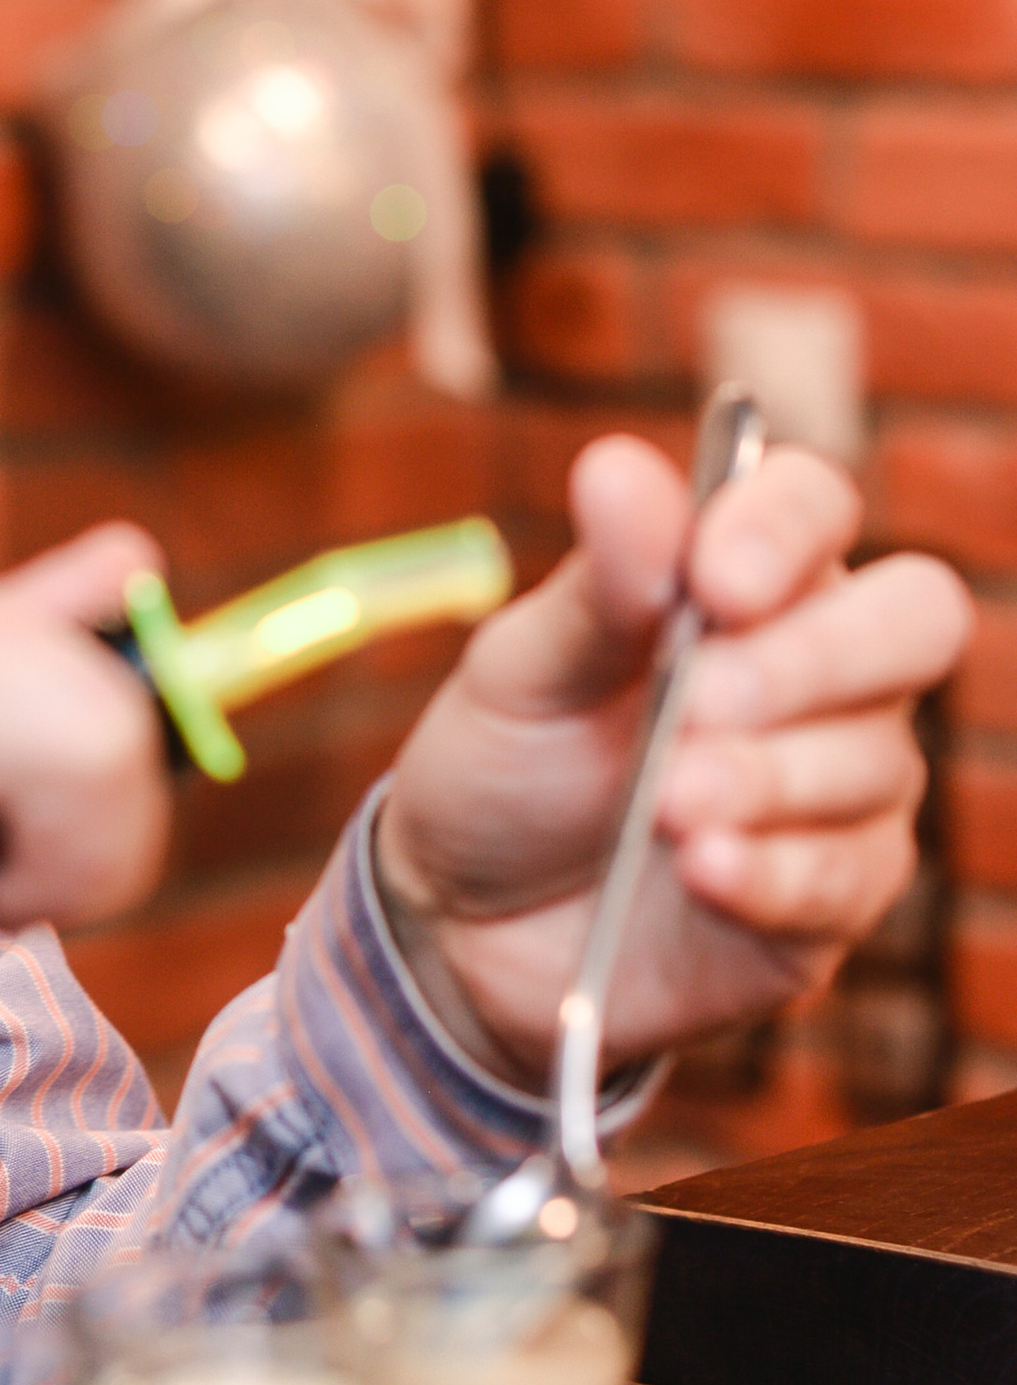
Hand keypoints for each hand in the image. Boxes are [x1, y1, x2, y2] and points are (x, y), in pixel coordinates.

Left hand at [375, 436, 969, 1084]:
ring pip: (873, 760)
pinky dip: (769, 871)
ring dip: (763, 779)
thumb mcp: (522, 668)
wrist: (470, 919)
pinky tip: (700, 868)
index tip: (713, 581)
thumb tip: (617, 466)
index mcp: (747, 577)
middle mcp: (823, 666)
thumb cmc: (509, 763)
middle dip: (810, 660)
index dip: (783, 531)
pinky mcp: (834, 894)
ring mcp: (844, 781)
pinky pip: (844, 876)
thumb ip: (593, 583)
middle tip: (696, 701)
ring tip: (663, 806)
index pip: (817, 506)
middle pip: (914, 619)